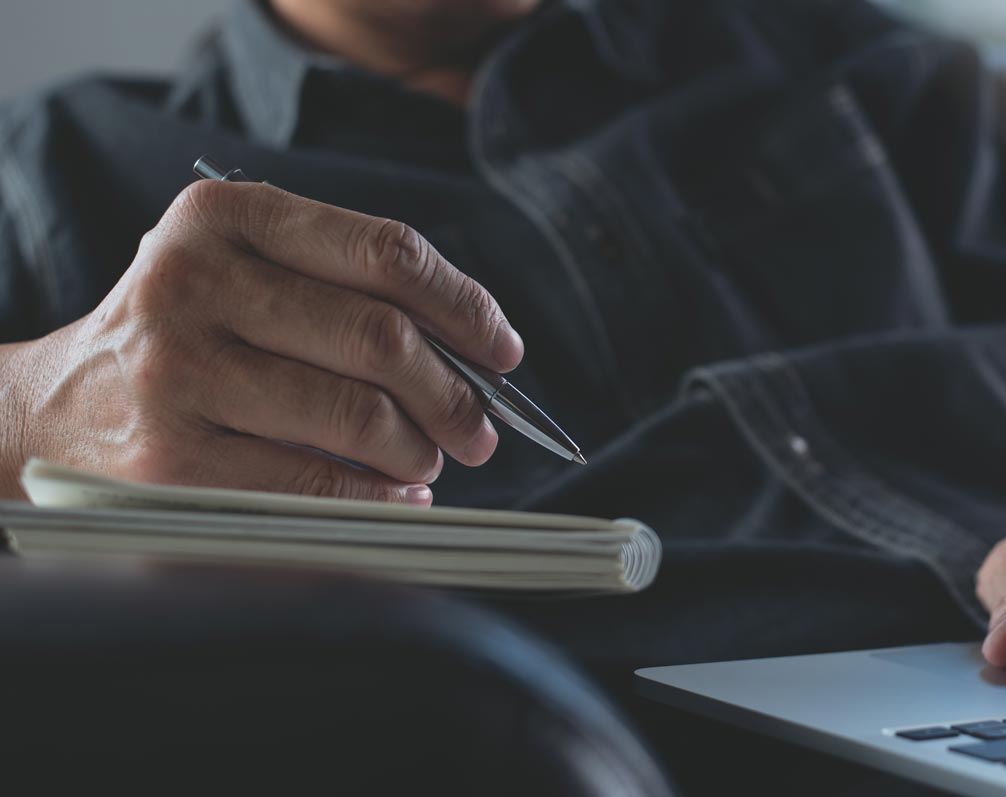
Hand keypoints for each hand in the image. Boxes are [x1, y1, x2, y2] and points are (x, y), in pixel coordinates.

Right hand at [8, 179, 522, 501]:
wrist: (50, 411)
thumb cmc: (180, 337)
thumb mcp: (238, 272)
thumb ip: (342, 287)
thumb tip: (474, 350)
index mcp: (223, 218)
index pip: (385, 251)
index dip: (465, 304)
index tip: (503, 347)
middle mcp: (192, 282)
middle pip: (380, 339)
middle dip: (454, 393)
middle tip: (481, 428)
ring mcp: (178, 373)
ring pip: (357, 416)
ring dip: (419, 448)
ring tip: (429, 458)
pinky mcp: (172, 459)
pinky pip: (316, 482)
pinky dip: (378, 494)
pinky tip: (395, 492)